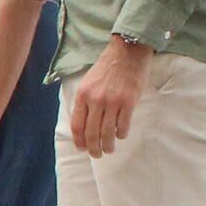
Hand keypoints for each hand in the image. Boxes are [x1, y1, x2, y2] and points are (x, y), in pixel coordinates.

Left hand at [67, 38, 150, 157]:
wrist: (128, 51)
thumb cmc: (107, 67)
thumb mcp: (88, 82)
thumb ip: (85, 101)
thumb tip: (83, 123)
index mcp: (83, 95)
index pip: (77, 125)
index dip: (79, 141)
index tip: (82, 149)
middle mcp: (95, 100)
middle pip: (91, 133)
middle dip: (94, 148)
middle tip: (97, 155)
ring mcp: (112, 101)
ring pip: (107, 132)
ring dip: (108, 145)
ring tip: (109, 150)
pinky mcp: (128, 102)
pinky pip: (123, 125)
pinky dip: (121, 134)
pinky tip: (120, 136)